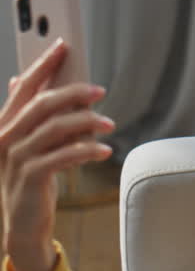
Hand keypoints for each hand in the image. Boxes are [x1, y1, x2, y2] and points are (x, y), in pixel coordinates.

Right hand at [0, 39, 112, 270]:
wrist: (23, 225)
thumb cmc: (32, 180)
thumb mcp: (31, 145)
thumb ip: (32, 116)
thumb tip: (28, 81)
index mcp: (3, 124)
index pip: (23, 87)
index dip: (43, 64)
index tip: (63, 45)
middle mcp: (4, 137)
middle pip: (40, 104)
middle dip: (72, 92)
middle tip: (100, 90)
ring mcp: (15, 158)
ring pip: (54, 128)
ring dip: (86, 122)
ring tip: (109, 124)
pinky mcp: (29, 177)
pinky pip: (62, 156)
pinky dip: (86, 150)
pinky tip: (104, 149)